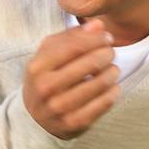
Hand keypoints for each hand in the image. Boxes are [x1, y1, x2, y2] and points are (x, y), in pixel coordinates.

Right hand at [23, 19, 120, 138]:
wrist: (34, 118)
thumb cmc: (45, 79)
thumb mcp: (48, 55)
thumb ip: (71, 37)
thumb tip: (98, 25)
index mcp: (37, 67)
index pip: (75, 46)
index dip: (96, 39)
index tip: (106, 37)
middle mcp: (46, 87)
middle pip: (90, 63)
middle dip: (107, 54)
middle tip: (110, 53)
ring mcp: (59, 107)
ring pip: (100, 83)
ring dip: (113, 73)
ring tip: (113, 69)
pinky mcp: (74, 123)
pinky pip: (103, 104)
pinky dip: (113, 92)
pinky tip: (113, 87)